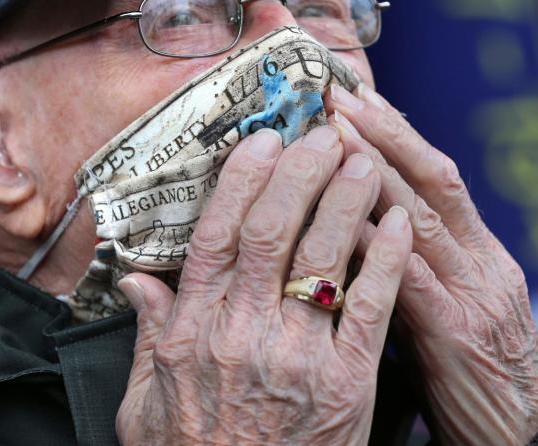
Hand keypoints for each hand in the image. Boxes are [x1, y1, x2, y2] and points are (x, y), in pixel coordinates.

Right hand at [115, 126, 412, 444]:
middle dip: (300, 172)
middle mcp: (242, 334)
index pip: (218, 235)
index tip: (263, 141)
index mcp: (192, 331)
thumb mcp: (143, 406)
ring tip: (363, 159)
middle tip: (321, 132)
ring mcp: (297, 358)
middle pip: (272, 231)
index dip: (243, 180)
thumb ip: (146, 335)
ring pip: (323, 257)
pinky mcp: (347, 385)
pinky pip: (369, 309)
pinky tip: (399, 223)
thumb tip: (138, 281)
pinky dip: (387, 260)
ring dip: (345, 200)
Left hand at [328, 84, 537, 445]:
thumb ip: (413, 265)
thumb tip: (357, 225)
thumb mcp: (451, 307)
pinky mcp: (458, 335)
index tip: (360, 98)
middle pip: (434, 179)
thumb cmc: (473, 377)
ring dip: (376, 169)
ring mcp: (475, 295)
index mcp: (482, 253)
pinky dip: (378, 244)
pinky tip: (344, 217)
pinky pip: (411, 280)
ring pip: (423, 215)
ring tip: (336, 131)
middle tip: (339, 96)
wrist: (523, 439)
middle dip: (385, 132)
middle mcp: (483, 262)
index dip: (398, 133)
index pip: (438, 176)